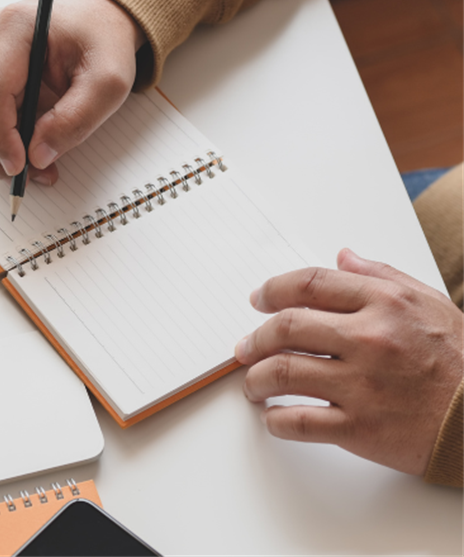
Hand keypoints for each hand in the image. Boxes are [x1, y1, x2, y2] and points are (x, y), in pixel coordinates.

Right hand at [0, 0, 144, 184]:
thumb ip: (76, 119)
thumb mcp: (109, 82)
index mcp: (16, 24)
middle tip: (23, 178)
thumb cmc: (101, 43)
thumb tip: (37, 156)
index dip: (0, 137)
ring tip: (31, 166)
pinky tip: (23, 145)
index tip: (20, 168)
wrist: (96, 21)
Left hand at [235, 248, 463, 474]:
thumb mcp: (430, 305)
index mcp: (385, 304)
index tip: (258, 300)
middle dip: (254, 338)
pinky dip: (276, 420)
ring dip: (255, 379)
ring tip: (253, 384)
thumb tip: (342, 257)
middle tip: (244, 348)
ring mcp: (362, 386)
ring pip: (282, 373)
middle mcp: (370, 340)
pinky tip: (273, 417)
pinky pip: (298, 422)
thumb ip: (382, 277)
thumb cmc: (461, 363)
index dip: (273, 290)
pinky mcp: (360, 428)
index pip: (309, 285)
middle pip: (285, 328)